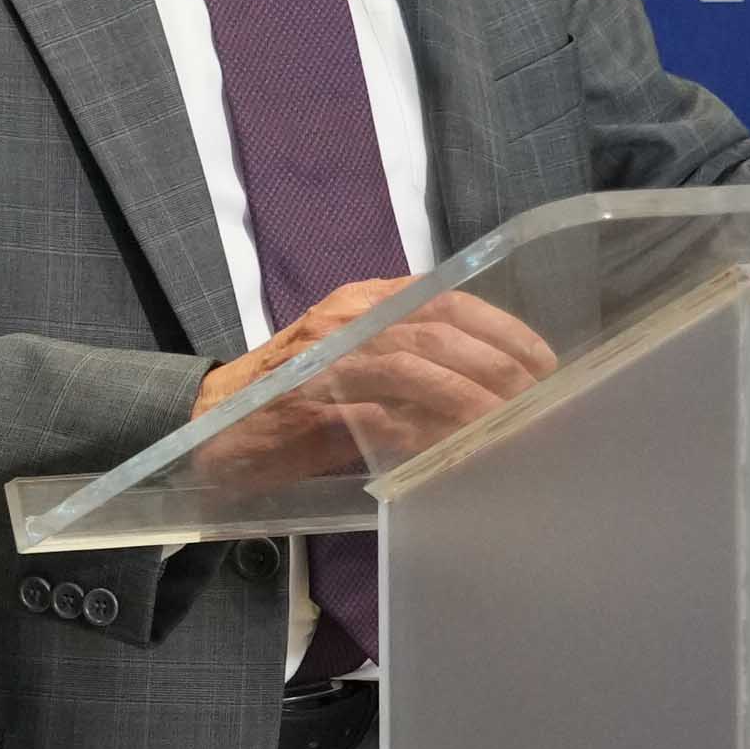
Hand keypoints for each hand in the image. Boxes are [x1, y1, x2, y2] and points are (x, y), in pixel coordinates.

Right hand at [193, 276, 555, 472]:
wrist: (206, 425)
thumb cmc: (290, 400)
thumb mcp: (354, 365)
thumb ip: (410, 366)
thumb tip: (490, 392)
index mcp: (362, 303)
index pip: (447, 298)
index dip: (502, 329)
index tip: (543, 361)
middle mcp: (345, 321)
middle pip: (437, 329)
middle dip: (497, 365)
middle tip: (537, 400)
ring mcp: (324, 362)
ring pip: (411, 366)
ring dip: (468, 397)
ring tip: (507, 424)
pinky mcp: (307, 408)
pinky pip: (375, 417)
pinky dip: (418, 433)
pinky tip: (451, 450)